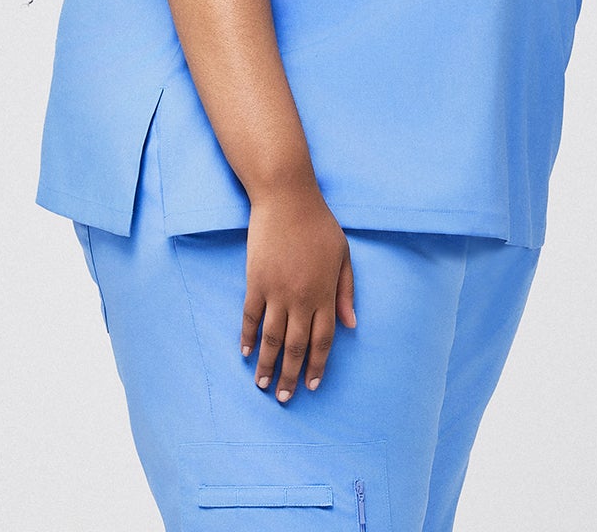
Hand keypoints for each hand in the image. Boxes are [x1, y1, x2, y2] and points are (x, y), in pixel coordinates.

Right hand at [242, 184, 355, 402]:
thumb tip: (351, 325)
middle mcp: (301, 297)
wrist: (287, 198)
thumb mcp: (343, 254)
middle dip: (290, 375)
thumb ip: (346, 291)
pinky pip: (251, 316)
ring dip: (267, 365)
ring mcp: (276, 290)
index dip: (317, 365)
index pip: (322, 340)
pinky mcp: (256, 280)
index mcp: (325, 293)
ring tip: (262, 385)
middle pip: (295, 346)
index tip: (311, 385)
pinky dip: (248, 336)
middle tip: (284, 398)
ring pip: (272, 338)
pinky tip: (246, 353)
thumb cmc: (318, 223)